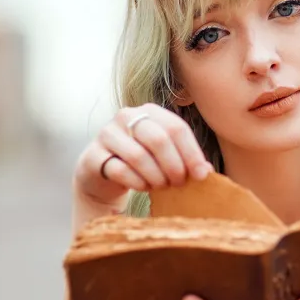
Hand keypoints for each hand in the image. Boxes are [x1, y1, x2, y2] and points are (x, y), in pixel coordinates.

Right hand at [73, 104, 212, 207]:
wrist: (102, 174)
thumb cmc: (142, 163)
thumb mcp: (165, 157)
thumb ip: (186, 160)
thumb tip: (206, 171)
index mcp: (150, 111)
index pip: (177, 128)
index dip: (192, 153)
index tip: (201, 175)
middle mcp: (126, 116)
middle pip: (158, 139)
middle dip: (174, 166)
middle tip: (179, 183)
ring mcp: (107, 134)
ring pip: (139, 156)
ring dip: (156, 177)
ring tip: (161, 186)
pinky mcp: (93, 155)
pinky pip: (120, 170)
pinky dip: (137, 183)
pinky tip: (143, 187)